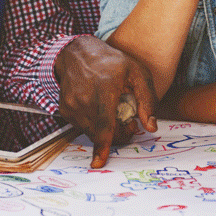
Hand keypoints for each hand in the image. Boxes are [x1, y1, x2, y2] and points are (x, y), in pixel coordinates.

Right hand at [54, 36, 157, 167]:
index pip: (104, 123)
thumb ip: (148, 101)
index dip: (102, 145)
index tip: (98, 163)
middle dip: (117, 136)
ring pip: (91, 132)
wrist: (78, 53)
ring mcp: (71, 104)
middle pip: (100, 133)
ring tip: (114, 113)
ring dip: (105, 132)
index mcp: (105, 89)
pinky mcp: (64, 109)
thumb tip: (151, 127)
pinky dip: (93, 125)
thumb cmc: (112, 62)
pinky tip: (99, 110)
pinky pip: (81, 127)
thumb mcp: (138, 73)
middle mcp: (84, 98)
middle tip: (130, 124)